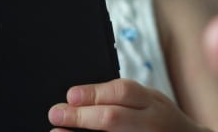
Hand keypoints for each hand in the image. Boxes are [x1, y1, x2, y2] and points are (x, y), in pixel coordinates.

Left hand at [48, 78, 202, 131]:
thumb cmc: (162, 119)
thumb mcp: (149, 99)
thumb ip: (122, 96)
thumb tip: (80, 96)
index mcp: (152, 102)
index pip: (121, 92)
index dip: (93, 93)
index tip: (70, 95)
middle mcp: (151, 124)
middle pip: (113, 118)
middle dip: (80, 116)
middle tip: (56, 114)